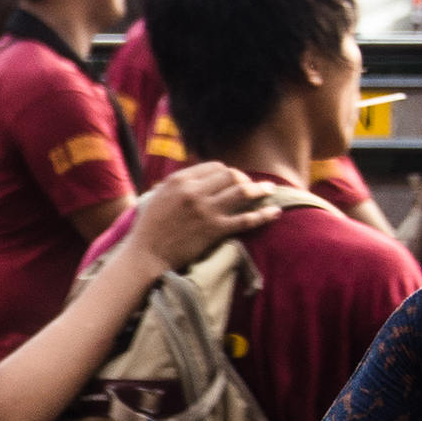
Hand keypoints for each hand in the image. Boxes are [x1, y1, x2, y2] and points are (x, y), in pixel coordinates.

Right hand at [128, 160, 286, 271]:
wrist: (147, 254)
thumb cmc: (150, 226)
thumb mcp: (159, 195)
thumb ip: (180, 184)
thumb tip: (202, 177)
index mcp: (180, 180)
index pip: (215, 166)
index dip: (227, 172)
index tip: (231, 180)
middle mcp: (194, 192)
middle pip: (231, 175)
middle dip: (244, 179)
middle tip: (251, 186)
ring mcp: (206, 211)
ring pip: (242, 192)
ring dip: (260, 189)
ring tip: (270, 190)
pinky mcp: (215, 230)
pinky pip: (246, 219)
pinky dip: (263, 215)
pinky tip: (275, 212)